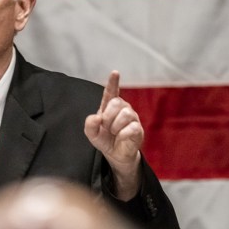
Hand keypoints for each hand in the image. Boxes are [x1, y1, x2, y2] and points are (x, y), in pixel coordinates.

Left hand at [84, 71, 142, 198]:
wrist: (115, 155)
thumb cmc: (104, 140)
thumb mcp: (91, 133)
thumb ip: (90, 124)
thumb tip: (97, 117)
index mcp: (109, 106)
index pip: (112, 92)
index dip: (113, 82)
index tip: (115, 72)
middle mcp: (122, 108)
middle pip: (117, 102)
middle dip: (108, 116)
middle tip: (107, 127)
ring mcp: (132, 118)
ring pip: (125, 114)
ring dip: (115, 126)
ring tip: (114, 133)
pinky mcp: (138, 129)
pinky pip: (131, 128)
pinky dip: (122, 135)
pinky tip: (121, 138)